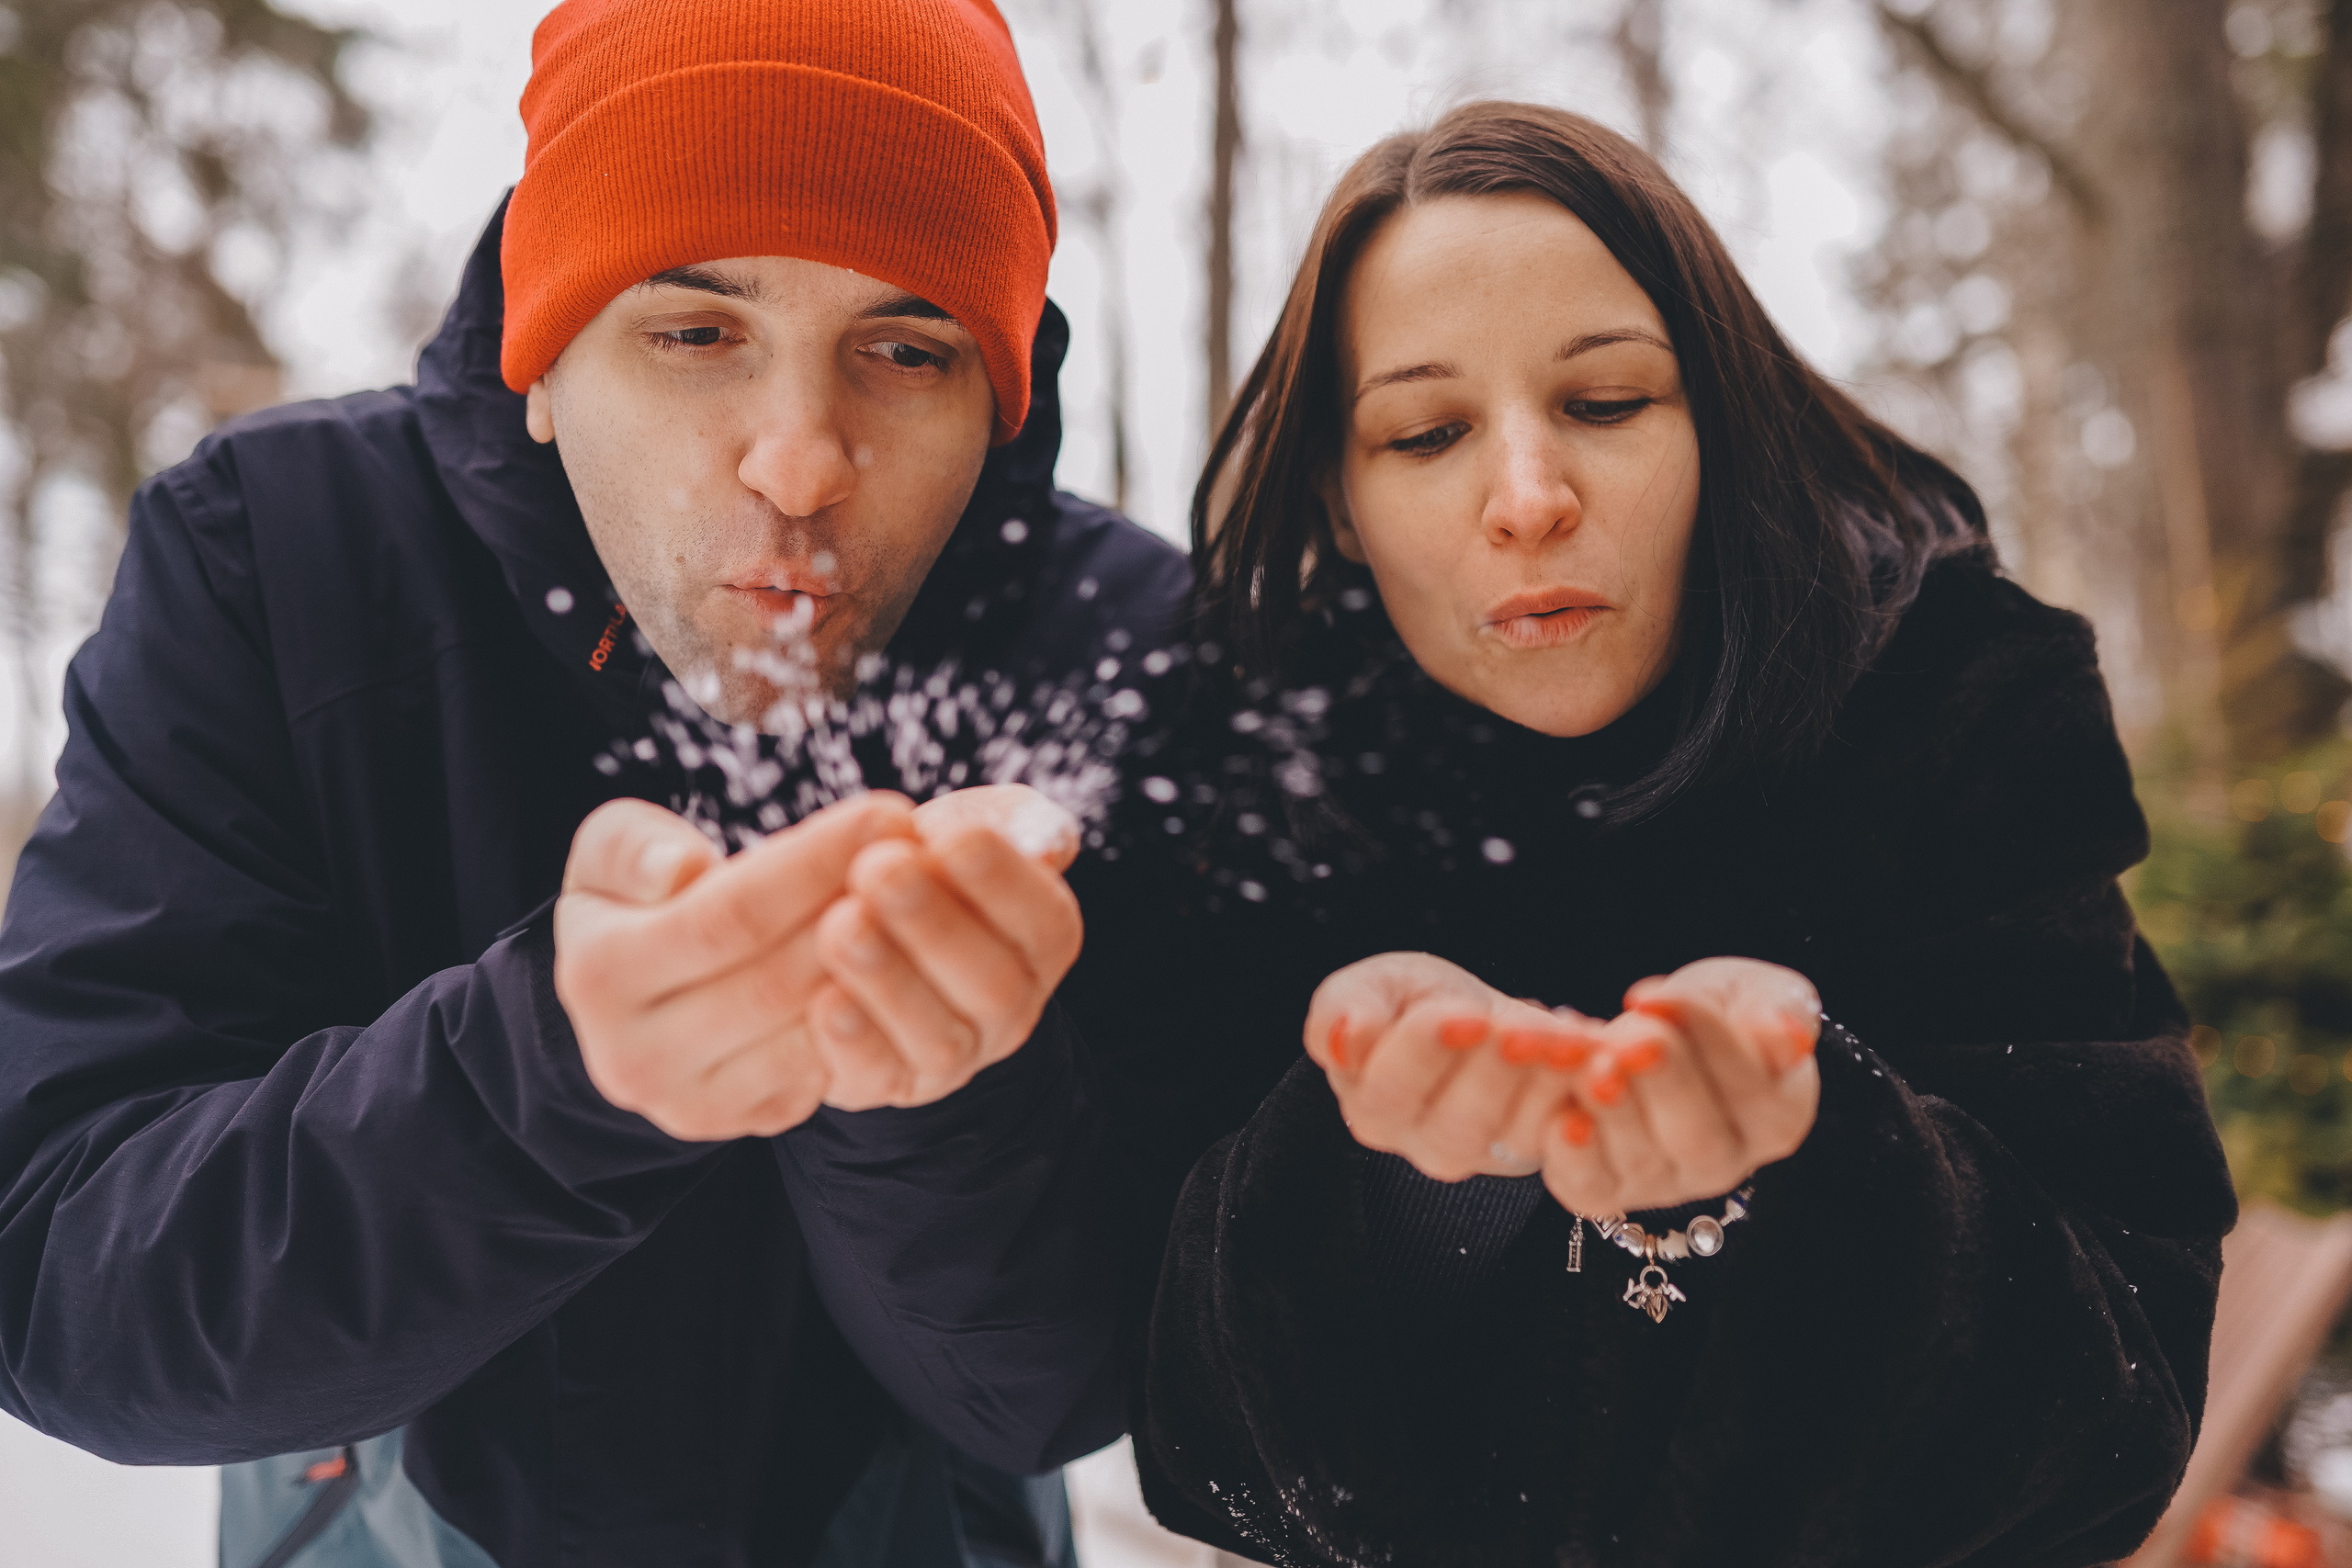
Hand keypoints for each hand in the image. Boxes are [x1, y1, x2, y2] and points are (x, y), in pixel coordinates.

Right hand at [553, 793, 914, 1139]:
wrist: (637, 997)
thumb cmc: (638, 899)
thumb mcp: (611, 854)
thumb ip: (632, 847)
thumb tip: (684, 872)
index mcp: (597, 976)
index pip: (729, 916)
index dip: (815, 864)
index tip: (887, 812)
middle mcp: (637, 1056)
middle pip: (779, 980)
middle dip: (865, 908)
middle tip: (926, 852)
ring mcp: (697, 1103)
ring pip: (814, 1027)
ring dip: (885, 961)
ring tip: (930, 895)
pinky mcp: (755, 1119)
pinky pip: (835, 1066)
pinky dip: (881, 1009)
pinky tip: (914, 952)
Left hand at [808, 785, 1084, 1109]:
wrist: (855, 929)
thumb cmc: (921, 867)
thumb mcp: (963, 830)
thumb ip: (1005, 822)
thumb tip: (1042, 841)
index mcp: (1038, 942)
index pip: (1044, 922)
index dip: (1003, 882)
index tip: (950, 839)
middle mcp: (1009, 1010)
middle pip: (994, 985)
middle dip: (935, 925)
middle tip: (880, 870)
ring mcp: (952, 1057)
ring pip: (940, 1039)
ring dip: (890, 982)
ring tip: (842, 926)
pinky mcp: (887, 1084)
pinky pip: (877, 1075)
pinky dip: (854, 1040)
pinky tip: (824, 999)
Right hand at [1303, 953, 1603, 1181]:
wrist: (1470, 1017)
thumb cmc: (1410, 1002)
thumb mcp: (1374, 986)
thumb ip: (1343, 1008)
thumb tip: (1341, 1041)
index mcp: (1369, 1101)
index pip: (1391, 1088)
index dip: (1429, 1051)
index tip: (1467, 1014)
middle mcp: (1420, 1140)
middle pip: (1456, 1120)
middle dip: (1496, 1069)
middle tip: (1525, 1027)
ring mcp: (1478, 1151)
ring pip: (1512, 1131)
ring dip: (1546, 1080)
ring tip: (1570, 1037)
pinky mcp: (1529, 1150)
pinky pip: (1557, 1131)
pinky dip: (1579, 1089)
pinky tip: (1591, 1049)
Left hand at [1537, 957, 1820, 1214]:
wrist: (1657, 1036)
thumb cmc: (1717, 1014)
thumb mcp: (1753, 994)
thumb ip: (1776, 1011)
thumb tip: (1789, 1037)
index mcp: (1775, 1117)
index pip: (1750, 1087)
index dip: (1707, 1040)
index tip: (1661, 996)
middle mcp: (1724, 1162)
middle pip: (1699, 1137)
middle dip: (1663, 1083)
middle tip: (1632, 1040)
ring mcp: (1666, 1183)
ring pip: (1642, 1159)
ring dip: (1613, 1112)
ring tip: (1592, 1066)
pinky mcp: (1609, 1191)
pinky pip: (1591, 1187)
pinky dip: (1575, 1157)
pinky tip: (1563, 1119)